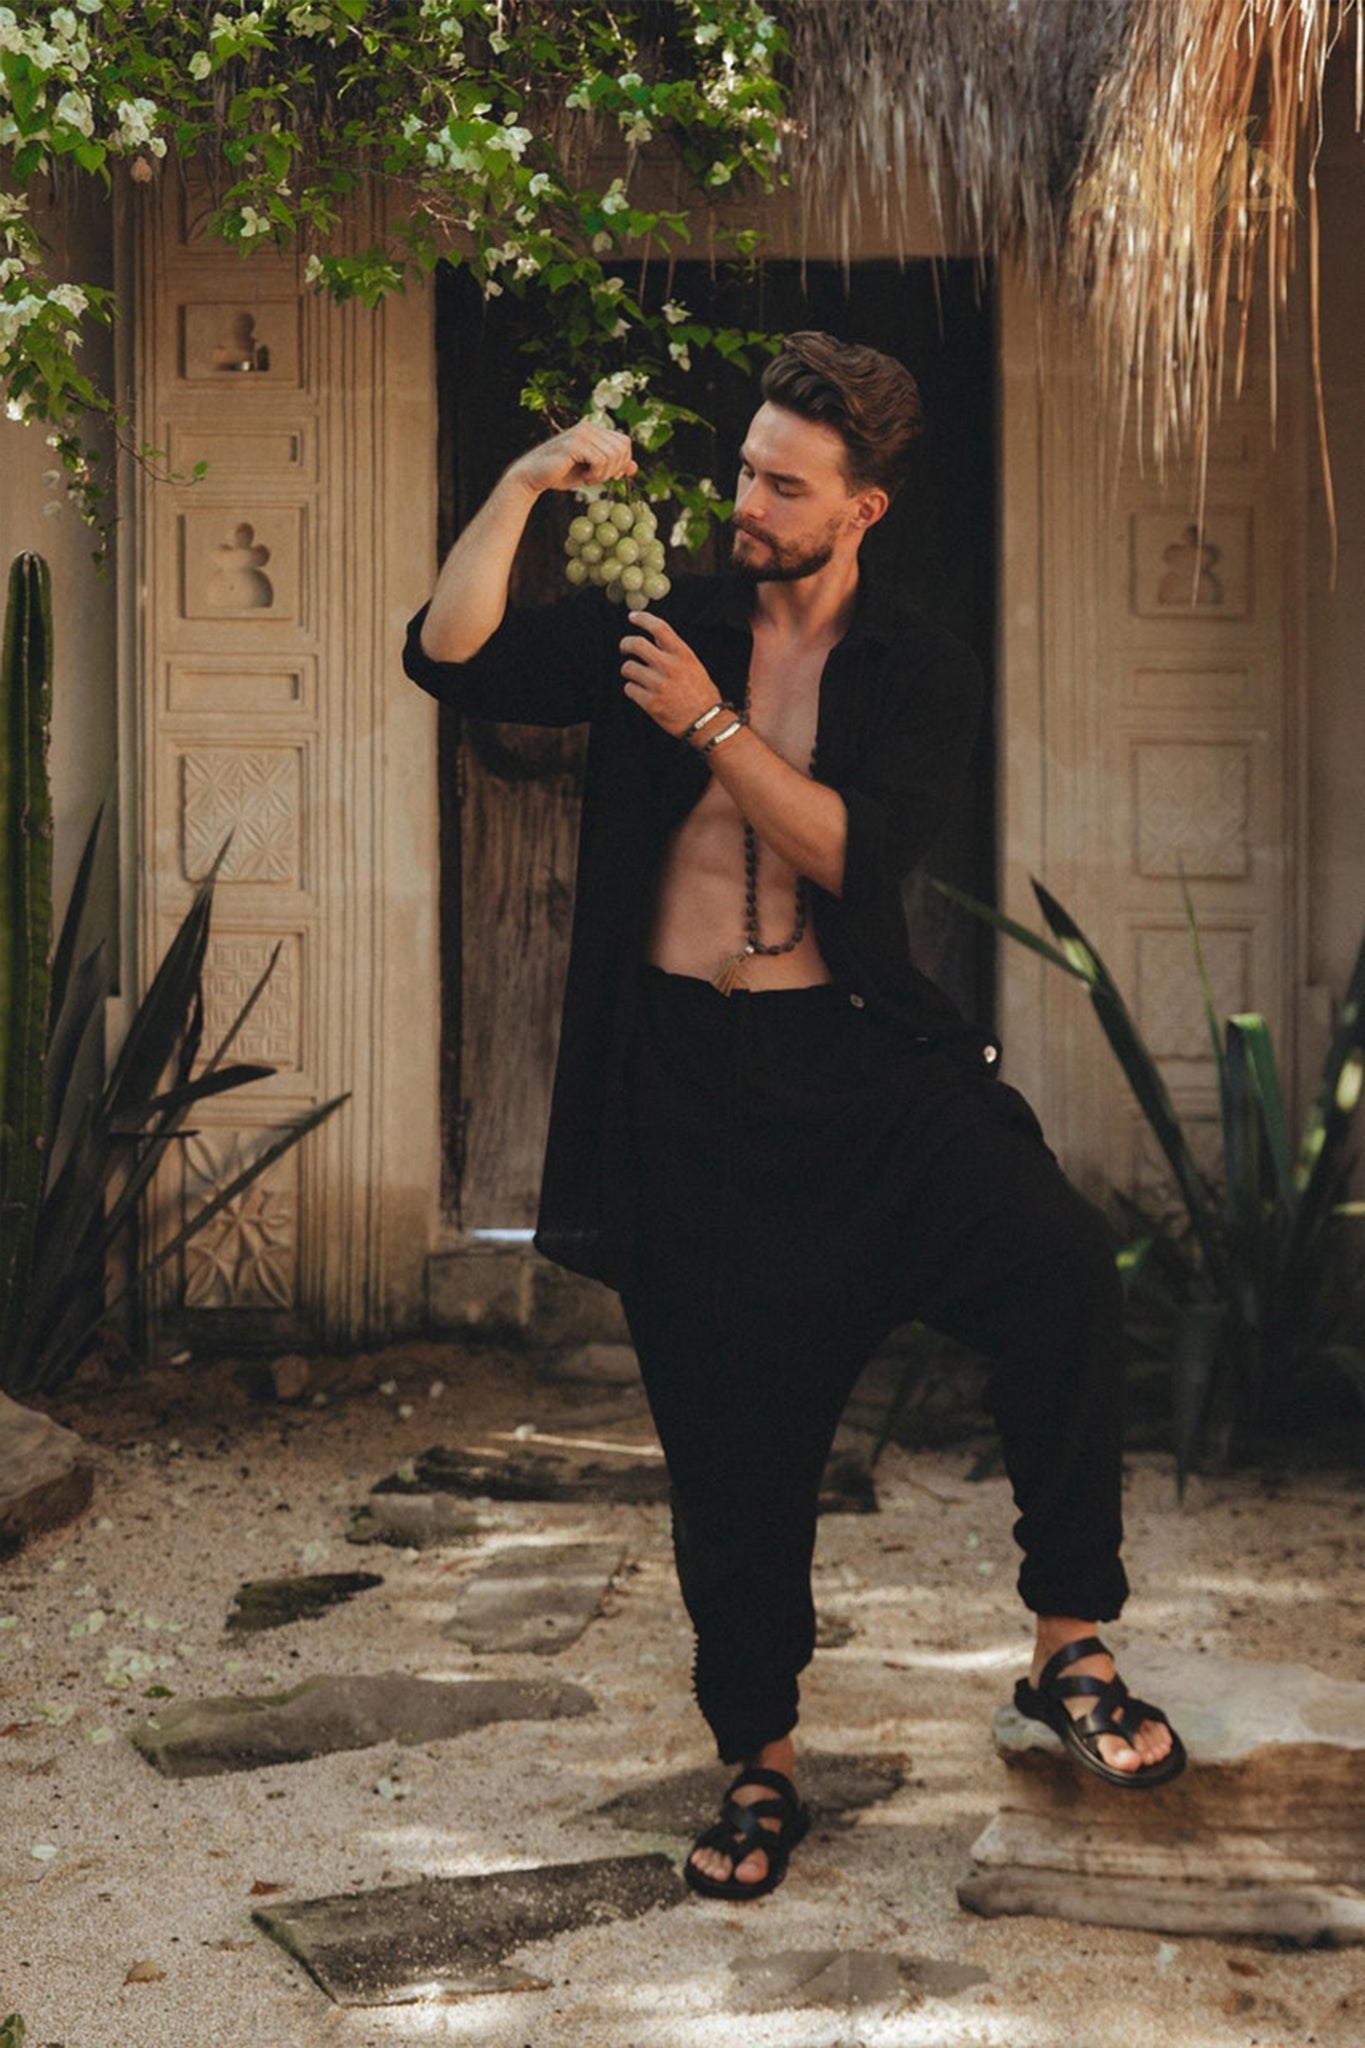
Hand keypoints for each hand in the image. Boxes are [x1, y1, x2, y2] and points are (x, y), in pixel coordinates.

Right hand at [508, 420, 636, 496]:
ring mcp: (581, 434)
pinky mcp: (575, 443)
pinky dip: (596, 475)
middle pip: (622, 448)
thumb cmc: (561, 474)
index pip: (624, 442)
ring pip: (612, 455)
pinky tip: (584, 478)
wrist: (533, 476)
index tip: (610, 476)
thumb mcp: (592, 472)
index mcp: (594, 430)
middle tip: (597, 478)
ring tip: (588, 478)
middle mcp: (589, 428)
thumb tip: (634, 467)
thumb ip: (612, 467)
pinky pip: (600, 460)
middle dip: (614, 469)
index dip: (623, 461)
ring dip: (603, 474)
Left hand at [619, 611, 723, 736]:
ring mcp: (658, 685)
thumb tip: (653, 638)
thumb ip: (674, 651)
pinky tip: (641, 692)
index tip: (633, 617)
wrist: (707, 722)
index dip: (643, 618)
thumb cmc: (701, 693)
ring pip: (628, 668)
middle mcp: (669, 667)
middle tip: (624, 648)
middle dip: (625, 644)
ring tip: (636, 676)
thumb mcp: (693, 665)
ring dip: (629, 671)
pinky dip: (632, 690)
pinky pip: (629, 689)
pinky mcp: (650, 703)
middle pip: (636, 644)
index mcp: (682, 654)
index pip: (659, 628)